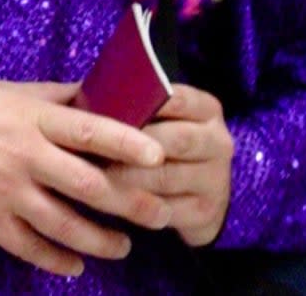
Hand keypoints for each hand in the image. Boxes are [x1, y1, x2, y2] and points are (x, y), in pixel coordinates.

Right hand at [0, 80, 170, 276]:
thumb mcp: (12, 93)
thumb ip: (58, 97)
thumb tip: (103, 94)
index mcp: (34, 119)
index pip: (90, 130)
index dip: (127, 142)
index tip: (159, 154)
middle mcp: (25, 156)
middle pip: (89, 185)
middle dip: (131, 204)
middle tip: (161, 214)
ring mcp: (7, 192)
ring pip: (66, 225)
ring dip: (102, 240)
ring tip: (124, 246)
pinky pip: (32, 248)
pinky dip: (58, 260)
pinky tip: (77, 265)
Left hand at [108, 84, 232, 245]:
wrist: (192, 190)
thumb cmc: (159, 140)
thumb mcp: (154, 117)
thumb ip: (130, 103)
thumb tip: (87, 92)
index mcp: (206, 109)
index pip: (178, 99)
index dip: (143, 104)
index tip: (109, 109)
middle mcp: (219, 141)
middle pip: (176, 140)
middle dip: (133, 145)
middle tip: (96, 148)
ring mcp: (216, 179)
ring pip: (167, 177)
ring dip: (128, 178)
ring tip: (95, 174)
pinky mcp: (206, 211)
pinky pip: (167, 209)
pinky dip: (137, 206)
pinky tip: (113, 200)